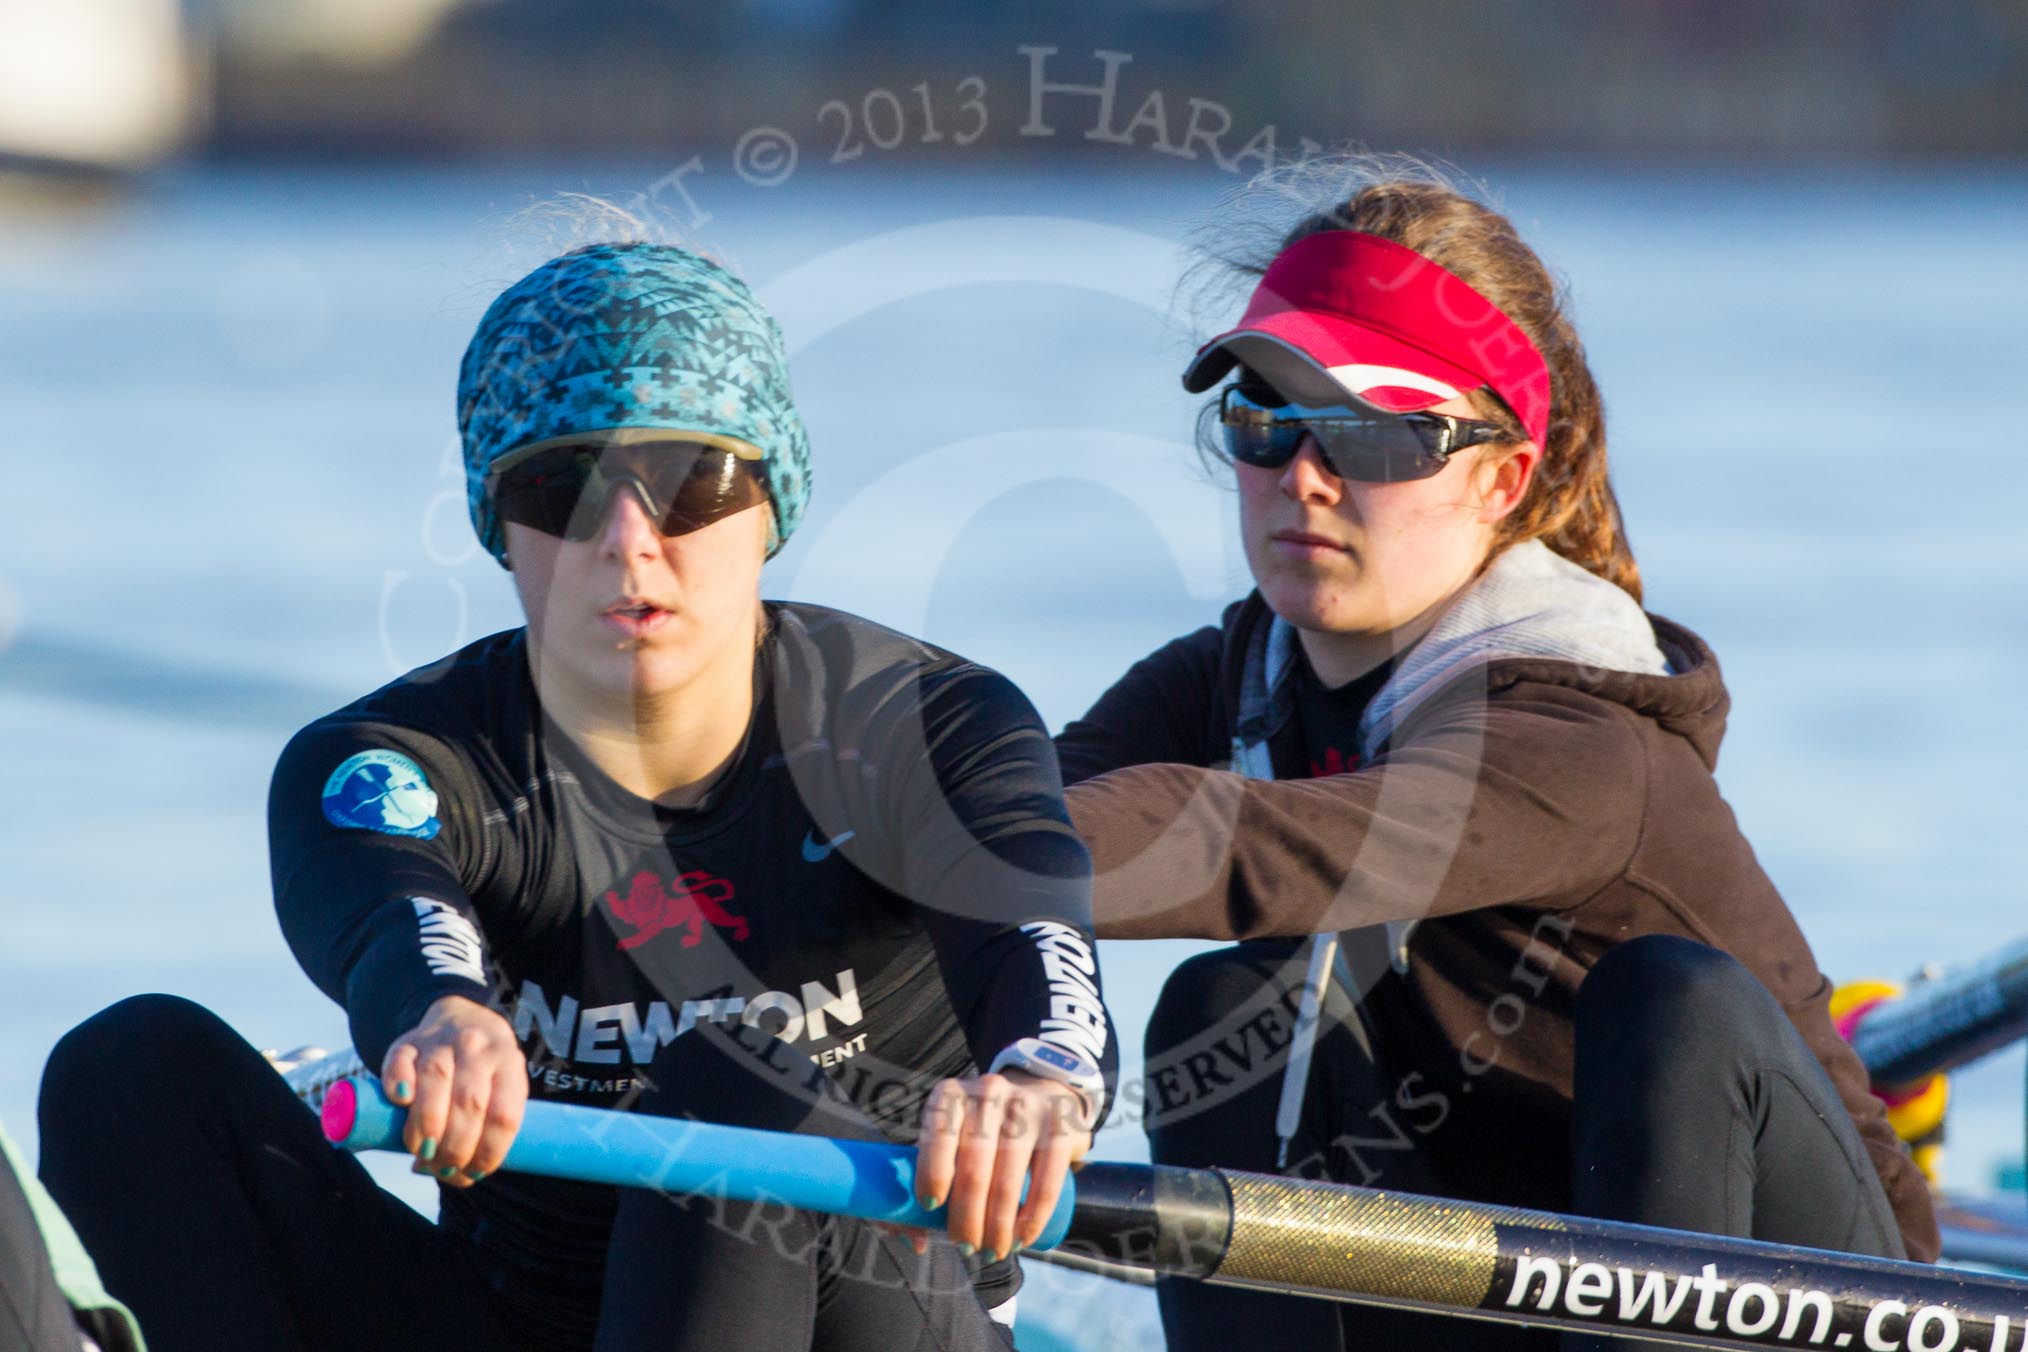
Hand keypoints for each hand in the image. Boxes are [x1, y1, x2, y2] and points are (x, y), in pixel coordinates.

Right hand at [381, 995, 525, 1188]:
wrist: (460, 1017)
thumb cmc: (483, 1070)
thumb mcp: (502, 1087)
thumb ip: (488, 1126)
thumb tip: (457, 1176)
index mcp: (509, 1064)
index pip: (504, 1115)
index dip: (488, 1152)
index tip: (473, 1173)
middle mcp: (478, 1048)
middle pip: (469, 1103)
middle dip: (454, 1148)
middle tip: (442, 1168)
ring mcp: (442, 1041)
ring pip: (435, 1080)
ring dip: (425, 1127)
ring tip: (421, 1152)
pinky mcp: (408, 1040)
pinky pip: (400, 1060)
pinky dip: (397, 1084)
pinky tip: (400, 1103)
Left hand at [914, 1070, 1091, 1261]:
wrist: (1041, 1094)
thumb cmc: (983, 1126)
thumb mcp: (951, 1134)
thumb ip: (924, 1182)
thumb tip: (918, 1240)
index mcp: (952, 1096)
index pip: (937, 1138)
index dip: (932, 1177)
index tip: (932, 1208)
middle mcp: (989, 1095)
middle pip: (972, 1171)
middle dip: (966, 1220)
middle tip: (965, 1246)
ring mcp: (1028, 1110)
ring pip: (1007, 1184)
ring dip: (997, 1230)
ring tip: (991, 1251)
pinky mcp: (1060, 1129)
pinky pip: (1045, 1186)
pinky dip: (1031, 1221)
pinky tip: (1022, 1239)